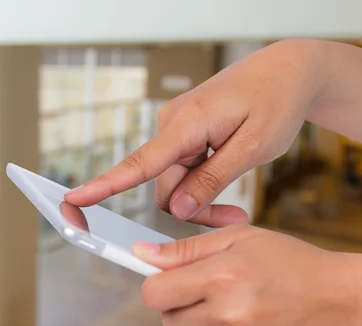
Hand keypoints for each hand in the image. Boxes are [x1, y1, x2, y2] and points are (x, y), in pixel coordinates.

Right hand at [65, 39, 325, 226]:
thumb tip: (178, 208)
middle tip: (234, 218)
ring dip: (201, 199)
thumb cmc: (275, 101)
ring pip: (176, 182)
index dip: (105, 186)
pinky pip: (184, 169)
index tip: (74, 199)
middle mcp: (174, 125)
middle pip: (165, 187)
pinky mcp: (187, 133)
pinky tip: (228, 182)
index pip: (140, 163)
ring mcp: (179, 129)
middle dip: (194, 210)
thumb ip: (213, 178)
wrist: (287, 71)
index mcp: (187, 123)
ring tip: (237, 208)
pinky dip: (202, 184)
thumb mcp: (253, 147)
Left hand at [131, 225, 357, 325]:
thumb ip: (185, 249)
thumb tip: (141, 253)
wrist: (342, 301)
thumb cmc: (292, 262)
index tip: (170, 283)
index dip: (158, 287)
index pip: (154, 294)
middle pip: (170, 320)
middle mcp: (228, 316)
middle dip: (186, 304)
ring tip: (245, 307)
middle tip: (219, 290)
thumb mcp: (239, 239)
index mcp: (221, 278)